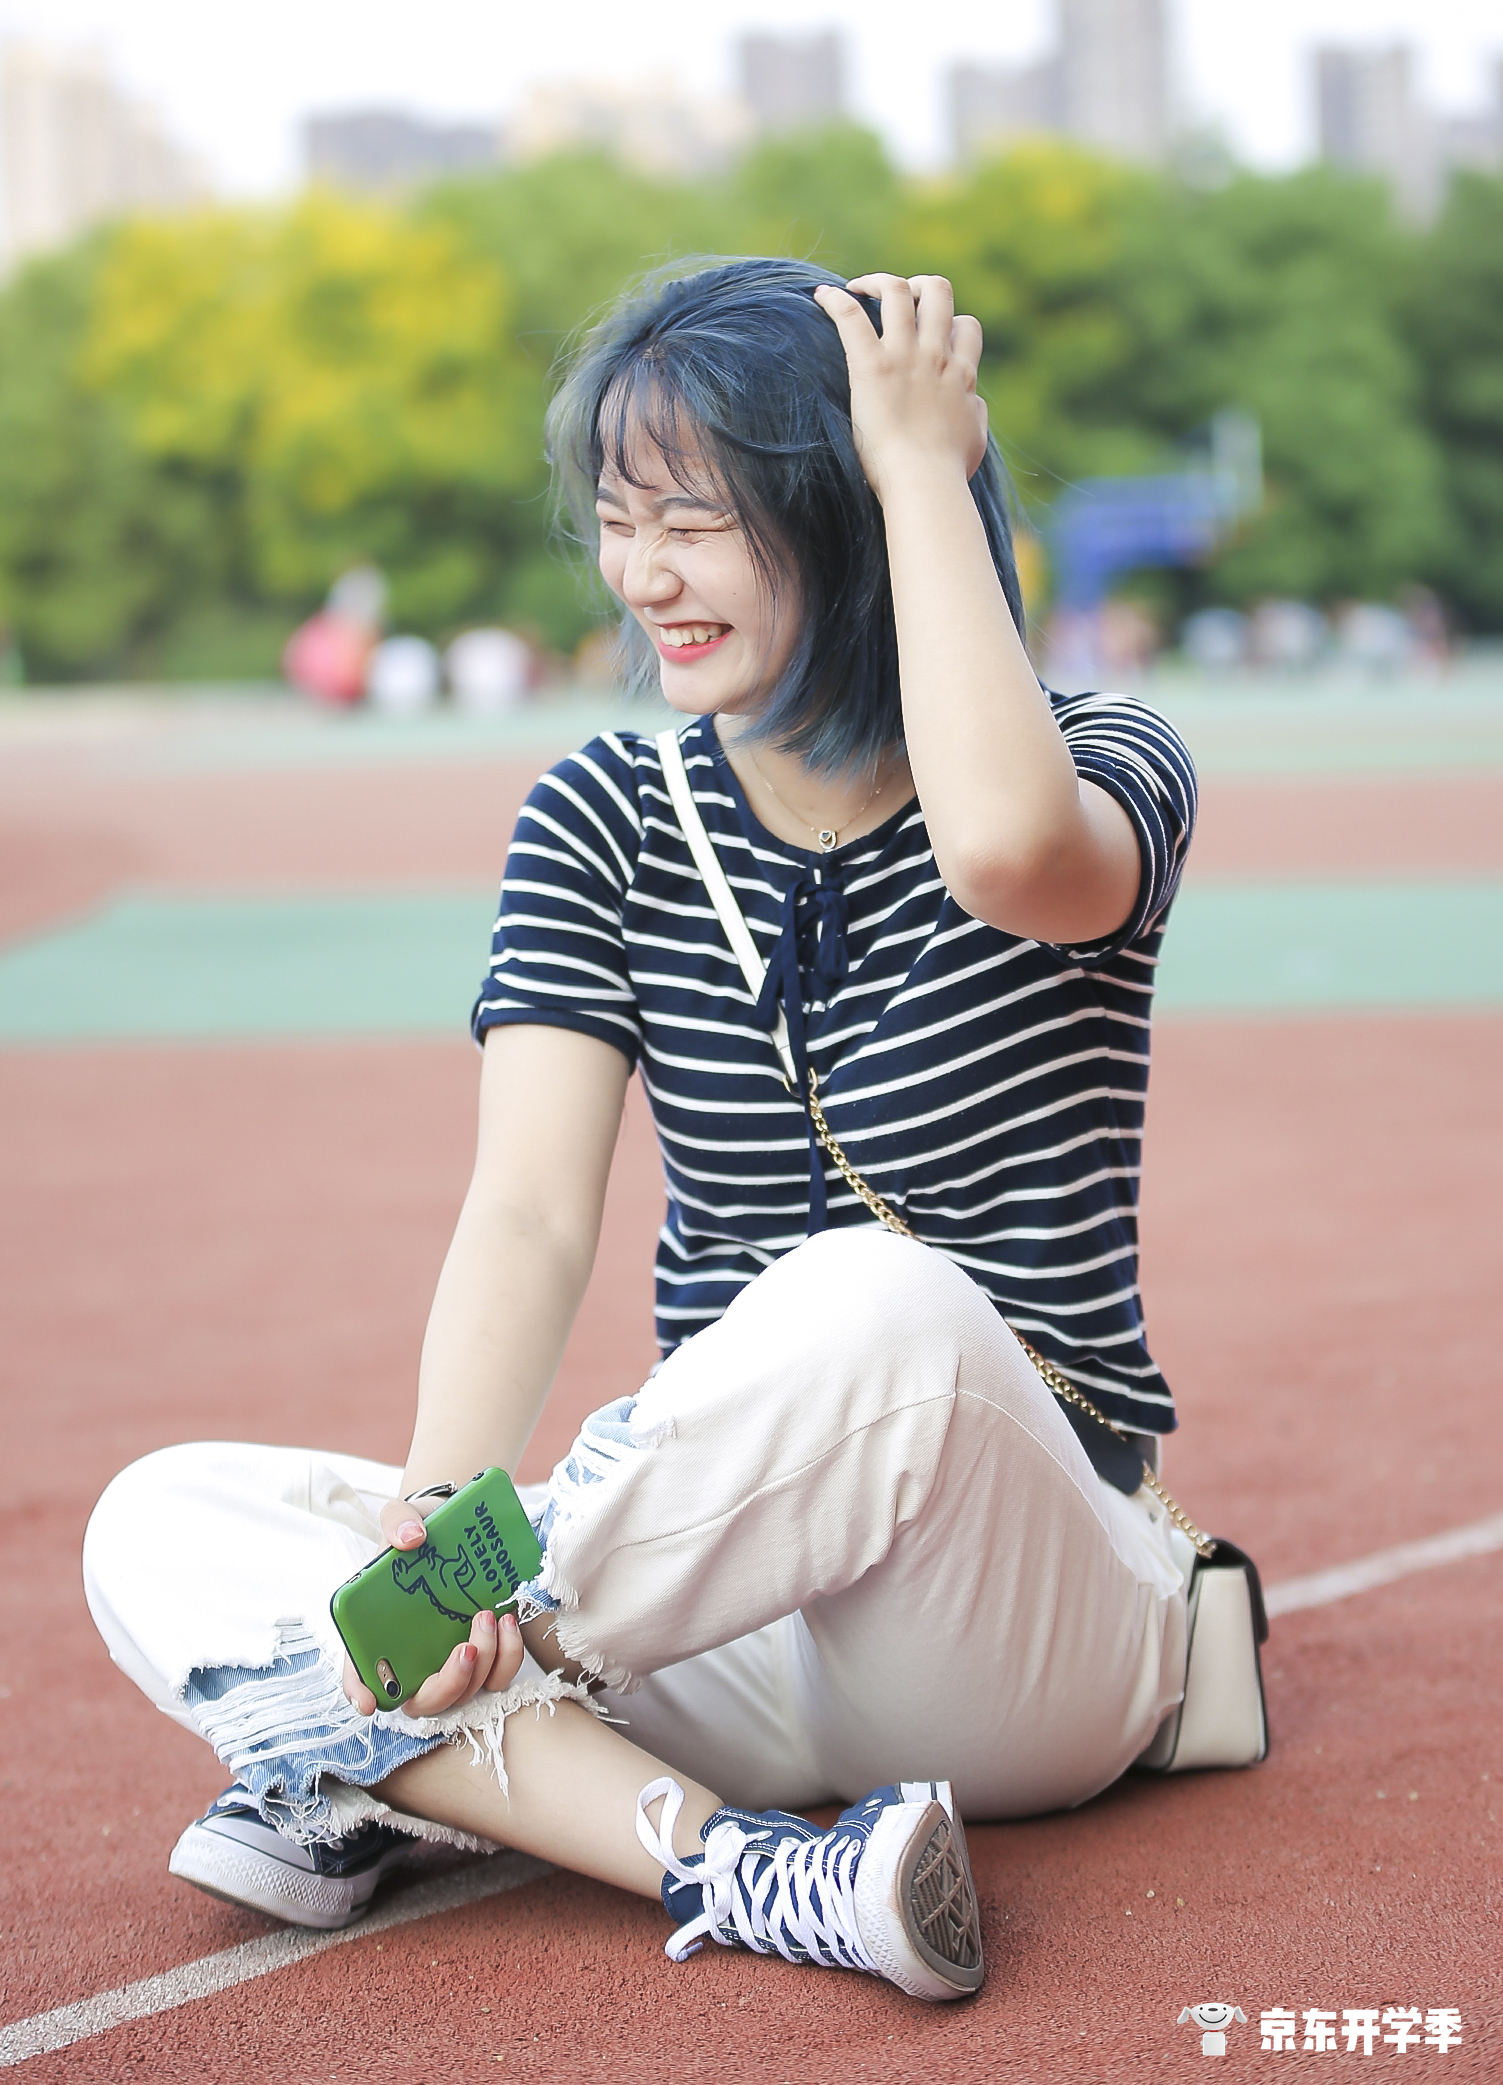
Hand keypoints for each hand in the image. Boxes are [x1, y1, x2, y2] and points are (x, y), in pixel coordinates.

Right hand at [340, 1493, 526, 1719]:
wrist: (458, 1523)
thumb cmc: (421, 1530)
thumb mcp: (402, 1516)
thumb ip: (397, 1522)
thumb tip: (410, 1539)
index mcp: (381, 1630)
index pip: (361, 1672)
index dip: (360, 1692)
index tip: (369, 1702)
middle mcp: (414, 1656)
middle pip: (423, 1700)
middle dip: (448, 1684)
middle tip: (466, 1649)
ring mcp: (450, 1659)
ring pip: (465, 1693)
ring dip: (483, 1666)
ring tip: (490, 1617)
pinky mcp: (485, 1655)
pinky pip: (499, 1675)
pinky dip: (507, 1656)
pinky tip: (508, 1621)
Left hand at [812, 274, 988, 502]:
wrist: (925, 483)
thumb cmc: (948, 472)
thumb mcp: (976, 438)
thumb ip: (975, 412)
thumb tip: (972, 400)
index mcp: (961, 373)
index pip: (964, 326)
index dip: (950, 323)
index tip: (932, 336)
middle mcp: (936, 355)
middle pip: (936, 292)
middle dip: (918, 286)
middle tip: (899, 299)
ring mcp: (904, 357)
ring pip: (897, 291)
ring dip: (879, 282)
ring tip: (860, 288)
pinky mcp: (872, 367)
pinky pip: (851, 316)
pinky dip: (835, 299)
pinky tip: (821, 295)